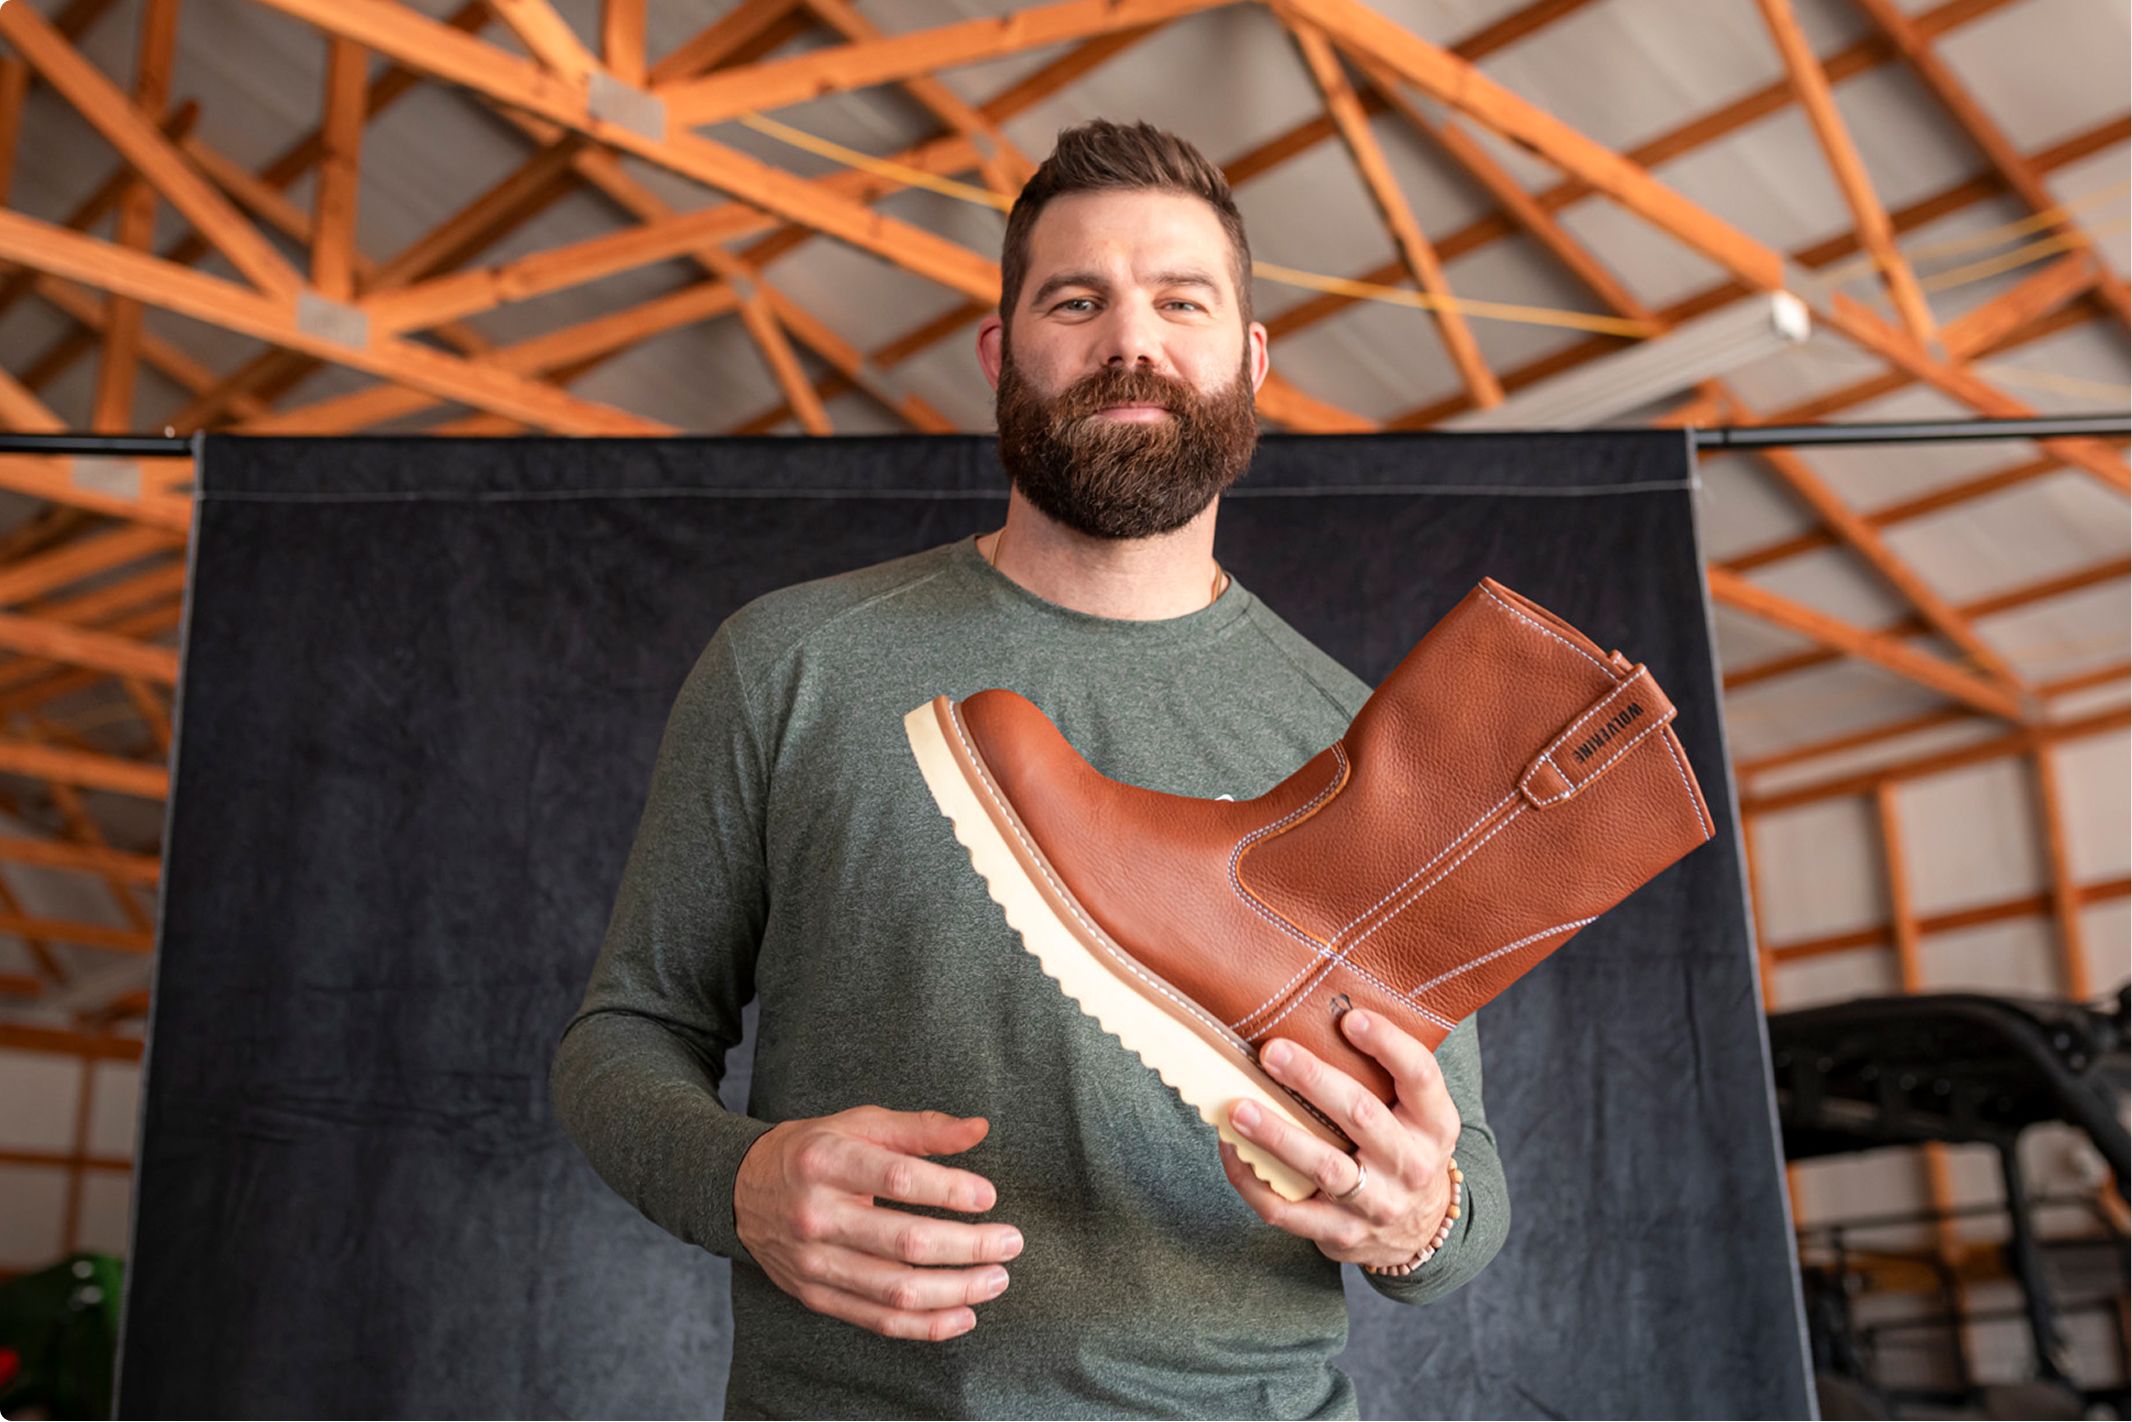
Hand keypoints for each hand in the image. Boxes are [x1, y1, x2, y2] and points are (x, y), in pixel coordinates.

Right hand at [733, 1105, 1023, 1340]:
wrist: (741, 1190)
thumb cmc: (814, 1152)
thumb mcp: (860, 1124)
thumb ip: (921, 1129)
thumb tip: (980, 1129)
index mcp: (827, 1161)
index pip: (897, 1179)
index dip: (949, 1190)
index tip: (989, 1196)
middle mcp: (817, 1215)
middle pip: (904, 1241)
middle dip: (968, 1246)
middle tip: (1011, 1243)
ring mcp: (814, 1262)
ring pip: (895, 1289)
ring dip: (956, 1291)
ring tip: (996, 1280)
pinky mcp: (815, 1295)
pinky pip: (877, 1320)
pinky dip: (925, 1324)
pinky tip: (963, 1315)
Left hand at [1218, 1010, 1459, 1269]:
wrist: (1419, 1233)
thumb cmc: (1404, 1149)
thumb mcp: (1417, 1115)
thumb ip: (1386, 1074)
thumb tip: (1325, 1010)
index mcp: (1434, 1125)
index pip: (1420, 1077)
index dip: (1388, 1045)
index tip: (1350, 1018)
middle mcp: (1411, 1165)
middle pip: (1361, 1115)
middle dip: (1313, 1081)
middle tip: (1271, 1052)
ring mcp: (1377, 1204)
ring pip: (1323, 1167)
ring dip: (1277, 1135)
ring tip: (1238, 1108)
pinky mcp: (1341, 1234)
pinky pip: (1290, 1212)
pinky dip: (1254, 1183)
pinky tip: (1232, 1152)